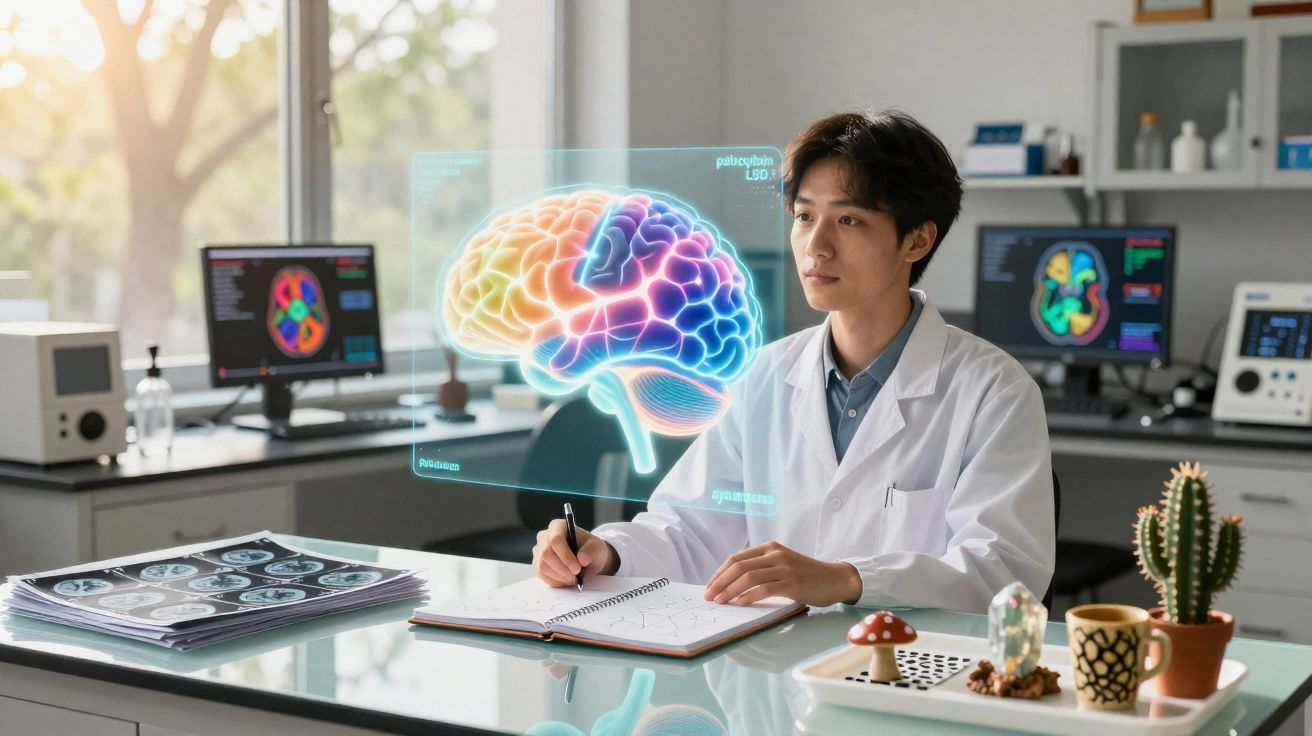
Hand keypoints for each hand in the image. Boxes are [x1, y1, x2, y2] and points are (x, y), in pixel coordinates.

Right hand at [533, 519, 618, 587]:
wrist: (587, 560)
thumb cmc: (590, 550)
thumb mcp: (597, 548)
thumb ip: (591, 551)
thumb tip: (582, 559)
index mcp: (558, 526)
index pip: (556, 539)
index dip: (565, 555)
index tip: (577, 568)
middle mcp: (544, 536)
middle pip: (546, 553)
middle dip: (562, 568)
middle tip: (576, 577)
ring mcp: (538, 551)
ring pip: (542, 566)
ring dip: (560, 576)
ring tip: (574, 578)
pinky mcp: (537, 564)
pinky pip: (542, 575)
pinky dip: (556, 581)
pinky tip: (566, 579)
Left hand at [703, 540, 861, 606]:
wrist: (836, 579)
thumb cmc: (807, 575)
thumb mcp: (782, 564)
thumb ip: (762, 568)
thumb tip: (732, 585)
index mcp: (769, 547)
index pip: (736, 558)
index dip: (719, 573)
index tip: (709, 586)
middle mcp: (775, 554)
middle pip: (738, 566)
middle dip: (720, 582)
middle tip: (709, 597)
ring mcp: (784, 567)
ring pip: (748, 577)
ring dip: (730, 590)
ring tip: (720, 602)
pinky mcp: (793, 583)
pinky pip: (765, 588)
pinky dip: (749, 596)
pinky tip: (740, 604)